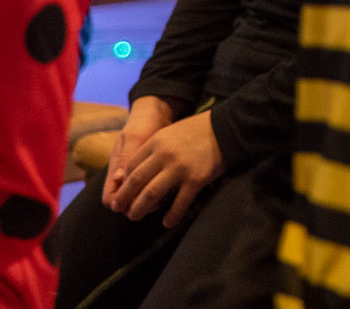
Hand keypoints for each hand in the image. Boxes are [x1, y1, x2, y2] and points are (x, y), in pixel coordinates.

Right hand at [101, 95, 174, 206]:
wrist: (157, 110)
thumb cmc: (144, 122)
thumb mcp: (136, 136)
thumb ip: (127, 157)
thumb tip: (119, 180)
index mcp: (116, 167)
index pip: (110, 198)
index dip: (120, 204)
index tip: (137, 202)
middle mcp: (124, 174)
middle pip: (126, 202)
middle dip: (139, 205)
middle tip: (157, 202)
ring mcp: (138, 173)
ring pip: (140, 197)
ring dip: (151, 200)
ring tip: (167, 195)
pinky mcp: (152, 171)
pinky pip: (152, 187)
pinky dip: (161, 190)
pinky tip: (173, 187)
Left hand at [107, 109, 224, 225]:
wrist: (229, 127)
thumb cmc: (200, 129)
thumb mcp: (172, 131)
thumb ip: (156, 148)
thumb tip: (140, 169)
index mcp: (157, 141)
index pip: (131, 166)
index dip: (124, 182)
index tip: (122, 192)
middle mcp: (164, 155)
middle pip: (136, 182)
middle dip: (125, 198)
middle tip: (121, 209)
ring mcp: (180, 168)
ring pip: (151, 194)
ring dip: (140, 209)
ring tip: (135, 217)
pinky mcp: (196, 179)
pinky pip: (180, 202)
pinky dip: (172, 215)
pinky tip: (167, 222)